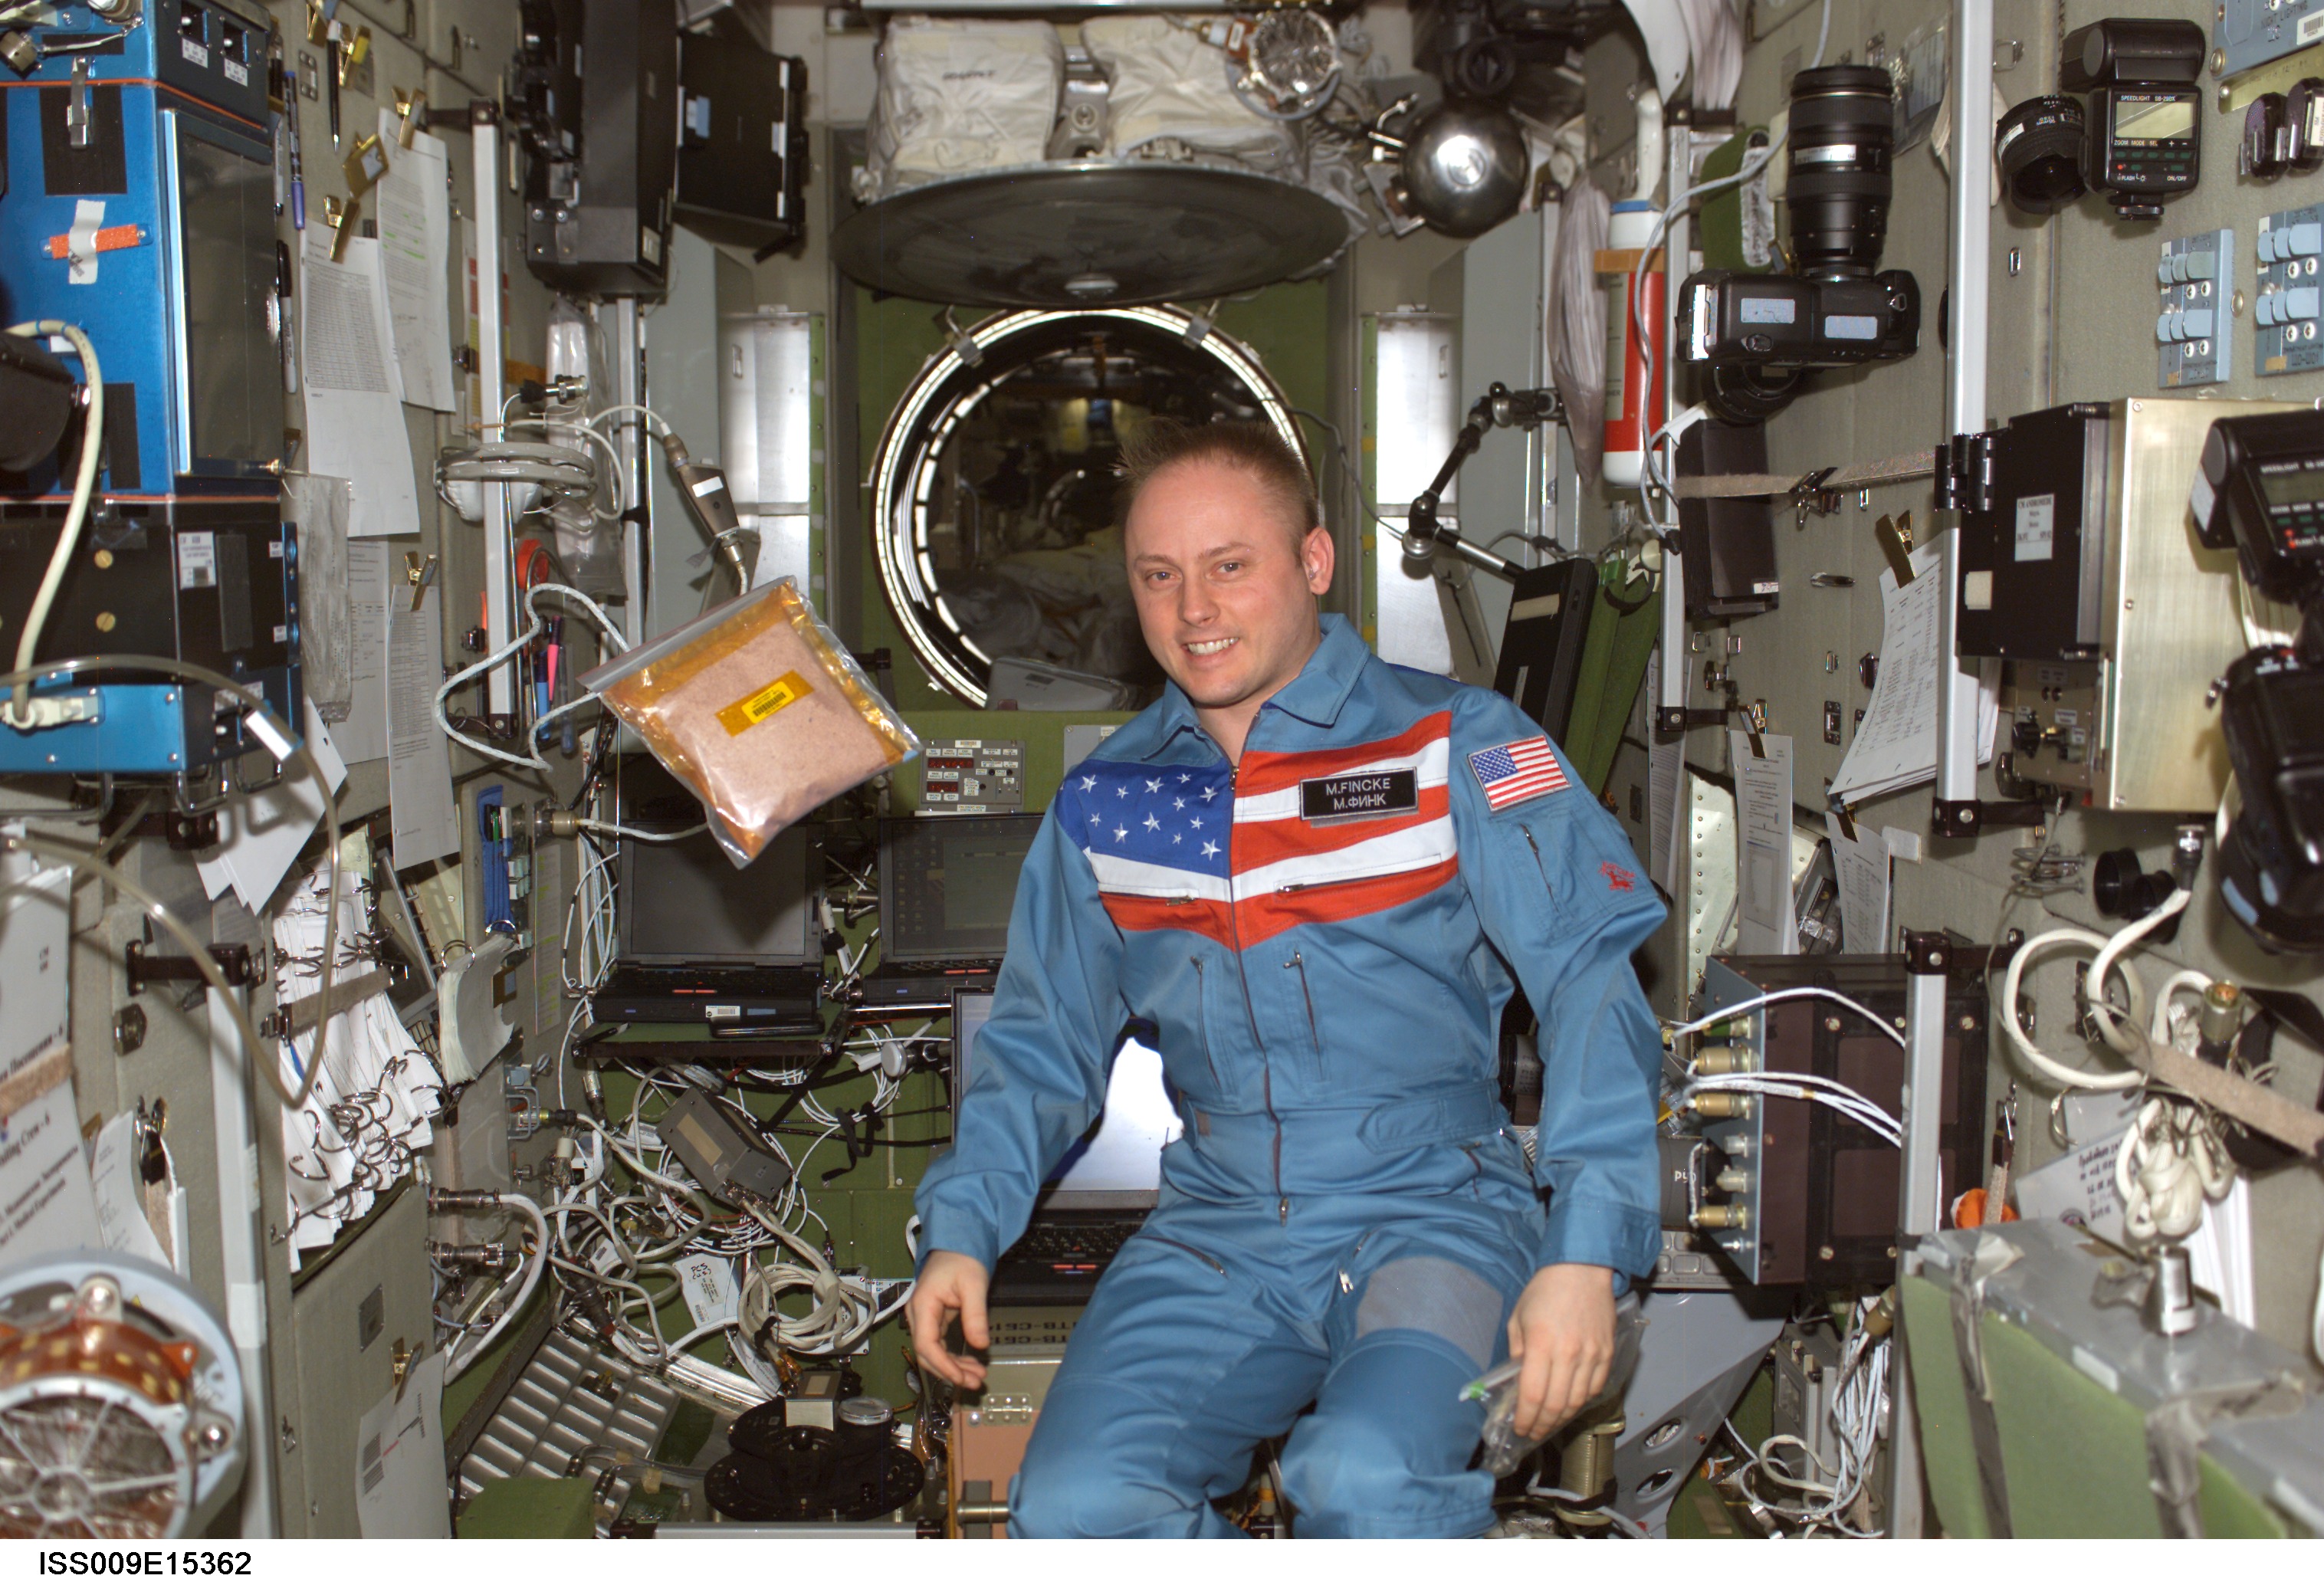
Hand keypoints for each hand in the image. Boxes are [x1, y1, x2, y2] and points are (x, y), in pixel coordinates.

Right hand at [907, 1250, 989, 1390]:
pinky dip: (952, 1357)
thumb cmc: (963, 1259)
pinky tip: (969, 1364)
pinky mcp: (933, 1320)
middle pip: (927, 1353)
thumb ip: (975, 1315)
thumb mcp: (974, 1285)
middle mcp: (918, 1314)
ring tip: (976, 1376)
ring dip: (952, 1367)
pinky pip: (939, 1345)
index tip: (961, 1378)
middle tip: (975, 1381)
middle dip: (950, 1371)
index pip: (926, 1344)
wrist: (957, 1243)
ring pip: (933, 1352)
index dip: (943, 1365)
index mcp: (923, 1305)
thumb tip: (980, 1345)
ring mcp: (924, 1318)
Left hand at [1504, 1263, 1615, 1440]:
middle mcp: (1568, 1354)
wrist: (1582, 1269)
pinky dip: (1582, 1401)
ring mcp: (1591, 1355)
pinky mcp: (1607, 1353)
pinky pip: (1595, 1388)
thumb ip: (1517, 1352)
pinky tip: (1570, 1403)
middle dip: (1542, 1425)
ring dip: (1561, 1418)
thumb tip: (1518, 1380)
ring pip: (1577, 1401)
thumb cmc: (1545, 1290)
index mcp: (1541, 1344)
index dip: (1526, 1419)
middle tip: (1533, 1432)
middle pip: (1556, 1405)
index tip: (1520, 1429)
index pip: (1533, 1396)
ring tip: (1549, 1422)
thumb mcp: (1518, 1317)